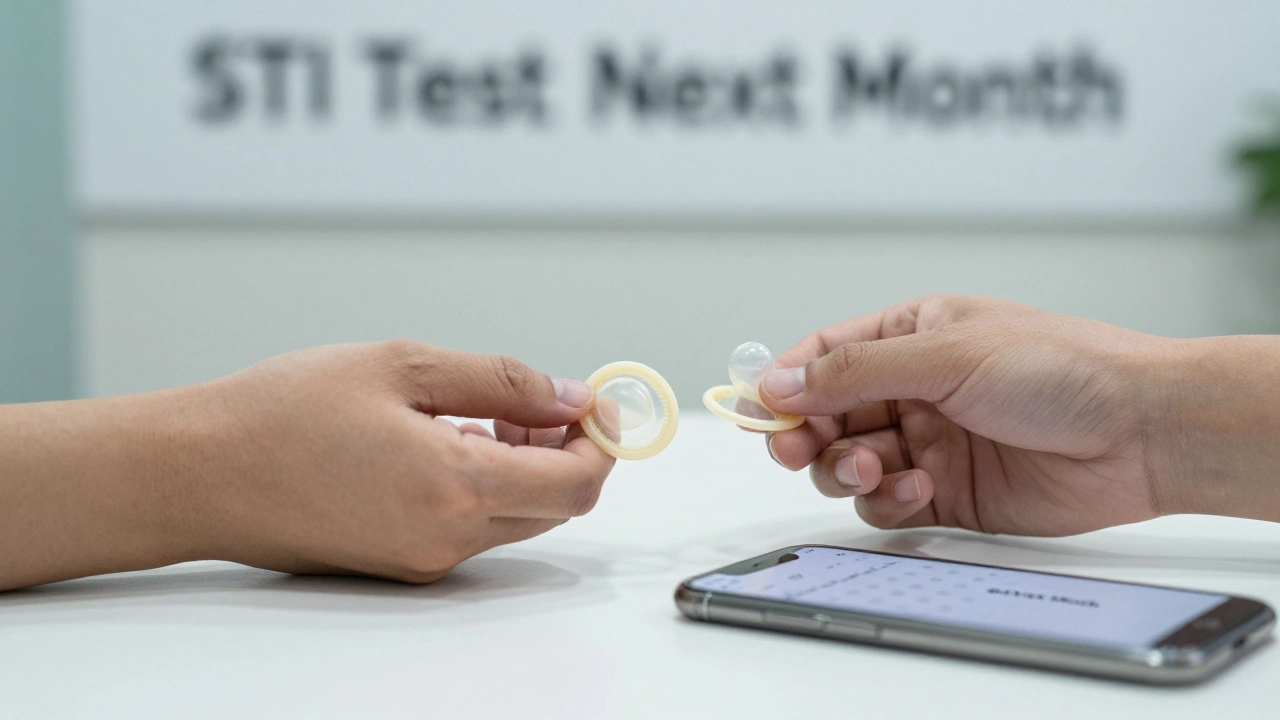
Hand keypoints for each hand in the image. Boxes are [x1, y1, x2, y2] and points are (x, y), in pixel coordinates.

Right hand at [0, 341, 613, 589]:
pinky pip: (471, 527)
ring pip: (514, 517)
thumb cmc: (282, 411)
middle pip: (554, 507)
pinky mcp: (399, 564)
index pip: (577, 485)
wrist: (196, 471)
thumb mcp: (403, 365)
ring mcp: (423, 560)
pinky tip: (447, 441)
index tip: (593, 402)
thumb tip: (569, 395)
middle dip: (566, 452)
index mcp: (455, 488)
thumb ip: (501, 382)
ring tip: (483, 413)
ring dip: (524, 467)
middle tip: (538, 401)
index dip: (600, 442)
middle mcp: (447, 539)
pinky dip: (483, 486)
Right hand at [759, 295, 1216, 535]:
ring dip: (845, 469)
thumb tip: (777, 384)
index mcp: (912, 335)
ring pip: (849, 464)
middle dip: (807, 435)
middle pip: (826, 416)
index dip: (786, 382)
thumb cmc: (1062, 368)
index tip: (758, 409)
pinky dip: (888, 501)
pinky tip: (917, 489)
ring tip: (872, 468)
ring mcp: (929, 442)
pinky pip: (888, 503)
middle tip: (796, 450)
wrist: (1141, 433)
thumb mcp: (946, 354)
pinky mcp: (947, 494)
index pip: (825, 356)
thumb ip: (853, 371)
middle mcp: (914, 389)